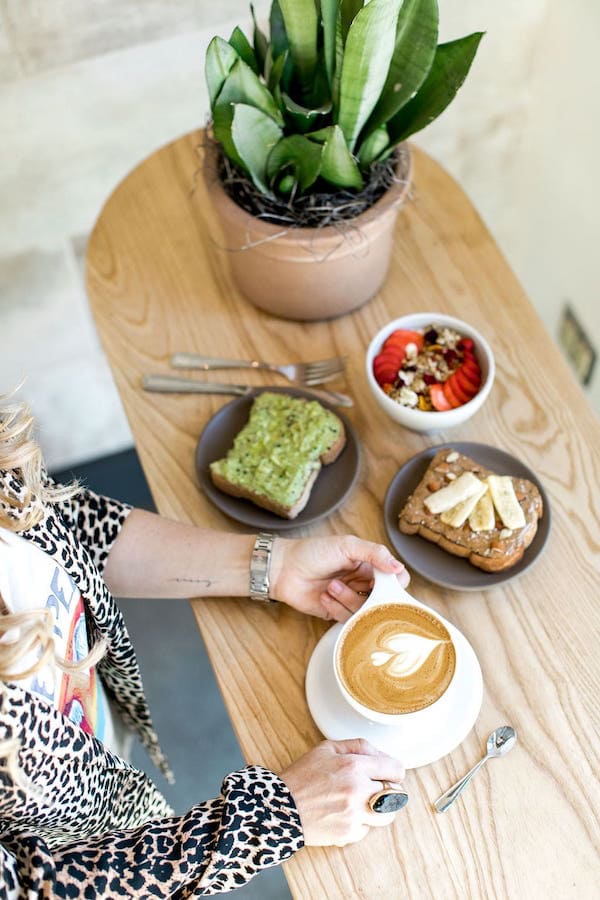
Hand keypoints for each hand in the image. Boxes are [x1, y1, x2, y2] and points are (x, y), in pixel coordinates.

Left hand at [269, 534, 408, 621]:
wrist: (284, 569)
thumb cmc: (313, 552)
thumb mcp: (346, 545)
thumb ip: (374, 553)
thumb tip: (399, 567)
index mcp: (369, 566)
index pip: (397, 580)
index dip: (394, 584)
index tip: (380, 582)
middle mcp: (363, 583)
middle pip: (383, 600)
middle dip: (367, 594)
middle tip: (355, 585)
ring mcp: (351, 599)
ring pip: (365, 611)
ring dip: (348, 599)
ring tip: (331, 586)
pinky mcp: (337, 613)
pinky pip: (348, 619)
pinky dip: (336, 608)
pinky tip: (324, 596)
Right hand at [280, 739, 404, 846]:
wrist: (279, 807)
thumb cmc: (303, 776)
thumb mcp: (327, 748)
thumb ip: (358, 746)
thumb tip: (382, 755)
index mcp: (354, 765)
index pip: (395, 769)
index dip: (395, 771)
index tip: (391, 774)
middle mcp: (358, 790)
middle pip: (396, 794)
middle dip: (388, 790)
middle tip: (375, 788)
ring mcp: (354, 814)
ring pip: (388, 815)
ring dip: (380, 809)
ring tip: (364, 803)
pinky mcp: (348, 833)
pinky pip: (367, 829)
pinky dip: (360, 823)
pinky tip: (344, 815)